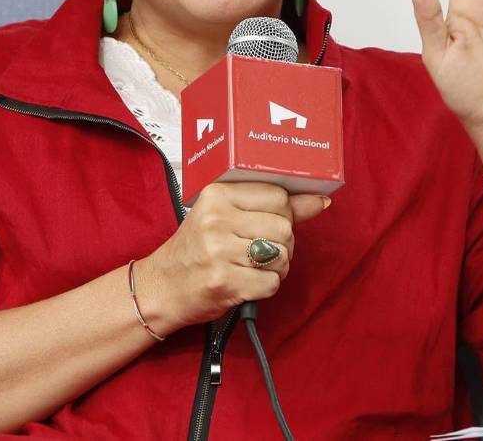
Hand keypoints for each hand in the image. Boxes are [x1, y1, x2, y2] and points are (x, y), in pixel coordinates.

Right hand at [141, 182, 330, 329]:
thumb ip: (275, 206)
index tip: (267, 223)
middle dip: (282, 244)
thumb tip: (320, 200)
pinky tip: (248, 282)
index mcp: (217, 195)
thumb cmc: (196, 249)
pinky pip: (272, 282)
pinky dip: (266, 286)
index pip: (278, 196)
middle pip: (284, 228)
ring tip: (254, 266)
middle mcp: (217, 219)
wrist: (162, 287)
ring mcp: (219, 251)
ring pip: (282, 255)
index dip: (283, 214)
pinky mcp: (225, 282)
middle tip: (261, 250)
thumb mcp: (227, 216)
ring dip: (277, 267)